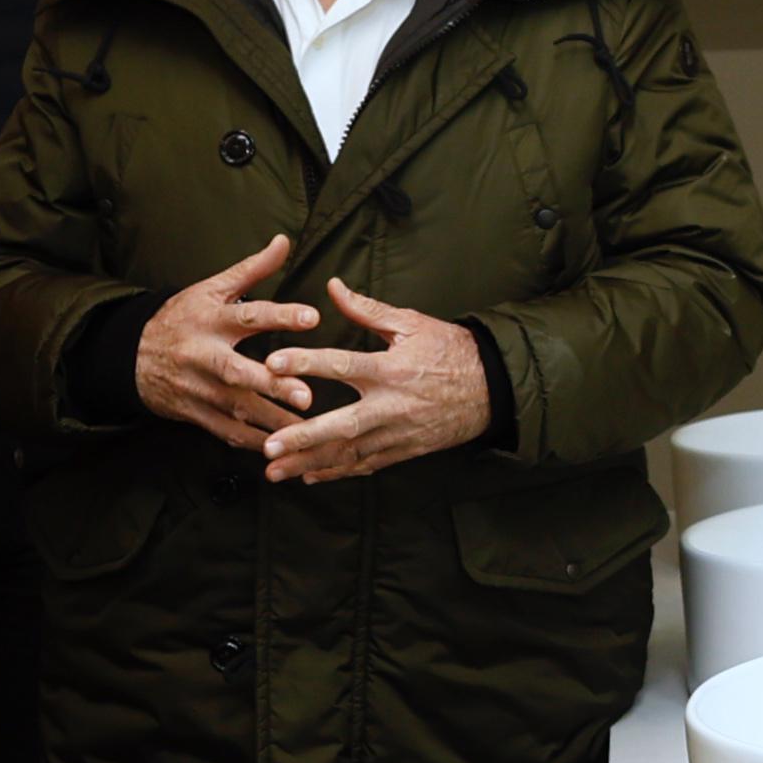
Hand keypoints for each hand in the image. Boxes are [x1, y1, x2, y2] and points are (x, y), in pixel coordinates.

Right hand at [137, 234, 321, 451]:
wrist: (131, 355)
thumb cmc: (182, 317)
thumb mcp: (211, 289)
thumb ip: (252, 269)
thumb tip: (283, 241)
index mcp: (210, 319)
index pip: (248, 314)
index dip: (279, 315)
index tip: (312, 317)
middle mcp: (203, 354)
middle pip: (237, 370)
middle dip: (271, 384)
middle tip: (306, 395)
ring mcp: (197, 388)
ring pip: (235, 408)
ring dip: (270, 420)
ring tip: (306, 429)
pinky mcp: (195, 414)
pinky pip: (227, 432)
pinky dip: (253, 441)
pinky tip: (281, 446)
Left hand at [259, 282, 494, 483]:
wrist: (492, 388)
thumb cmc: (450, 350)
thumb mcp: (412, 324)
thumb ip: (367, 309)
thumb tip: (332, 286)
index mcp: (391, 369)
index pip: (342, 365)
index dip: (306, 362)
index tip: (272, 363)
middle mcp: (392, 405)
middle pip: (341, 425)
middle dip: (303, 437)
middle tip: (269, 446)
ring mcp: (398, 433)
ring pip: (349, 453)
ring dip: (310, 462)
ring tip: (274, 471)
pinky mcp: (404, 450)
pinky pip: (366, 465)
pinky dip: (337, 472)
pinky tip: (308, 475)